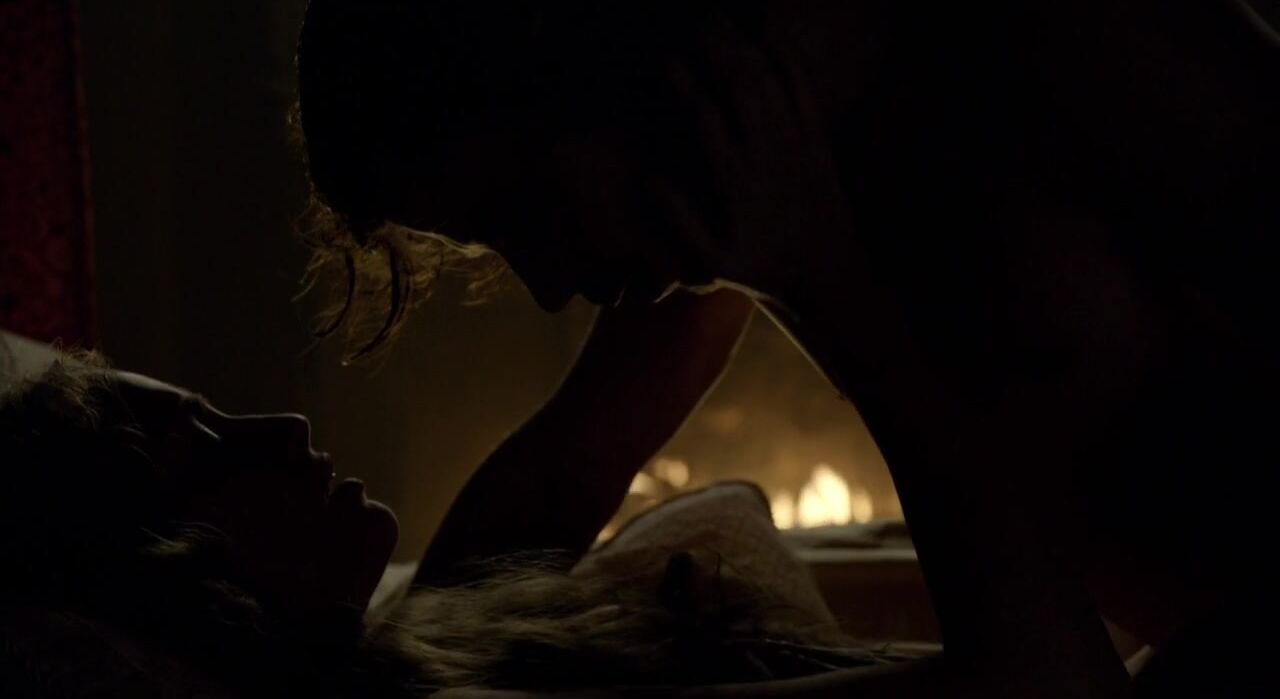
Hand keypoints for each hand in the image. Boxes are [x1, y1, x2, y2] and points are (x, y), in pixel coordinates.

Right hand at [659, 17, 857, 297]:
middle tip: (685, 22)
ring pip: (770, 75)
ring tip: (714, 18)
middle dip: (711, 44)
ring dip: (742, 41)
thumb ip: (678, 221)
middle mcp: (768, 153)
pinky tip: (765, 27)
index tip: (661, 58)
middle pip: (739, 81)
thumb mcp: (710, 263)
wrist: (827, 276)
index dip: (681, 79)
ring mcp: (797, 141)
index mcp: (736, 180)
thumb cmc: (760, 270)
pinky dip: (783, 52)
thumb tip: (647, 176)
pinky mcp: (817, 137)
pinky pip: (802, 85)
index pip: (703, 113)